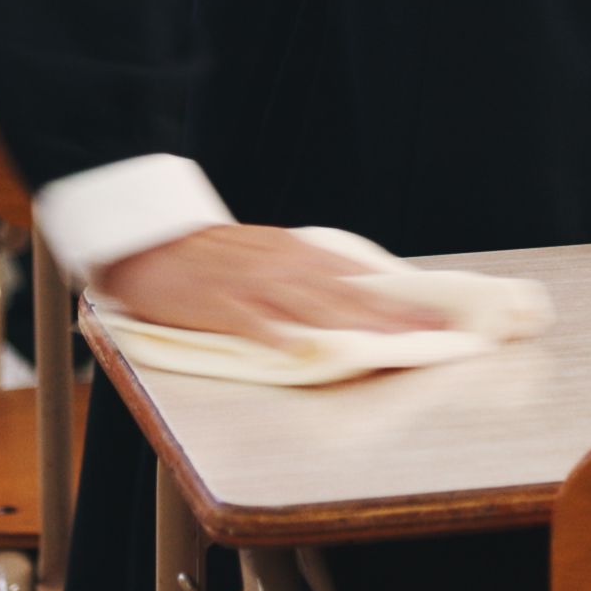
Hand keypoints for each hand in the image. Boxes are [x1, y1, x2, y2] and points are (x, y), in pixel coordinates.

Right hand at [93, 224, 448, 348]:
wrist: (152, 241)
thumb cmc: (213, 255)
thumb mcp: (268, 254)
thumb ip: (308, 274)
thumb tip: (356, 294)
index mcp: (297, 255)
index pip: (359, 280)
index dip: (399, 301)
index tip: (438, 320)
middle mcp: (283, 266)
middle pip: (346, 294)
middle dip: (392, 317)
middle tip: (432, 336)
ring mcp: (251, 283)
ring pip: (311, 306)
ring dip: (352, 326)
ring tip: (388, 345)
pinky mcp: (217, 302)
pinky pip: (250, 321)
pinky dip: (276, 334)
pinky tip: (299, 349)